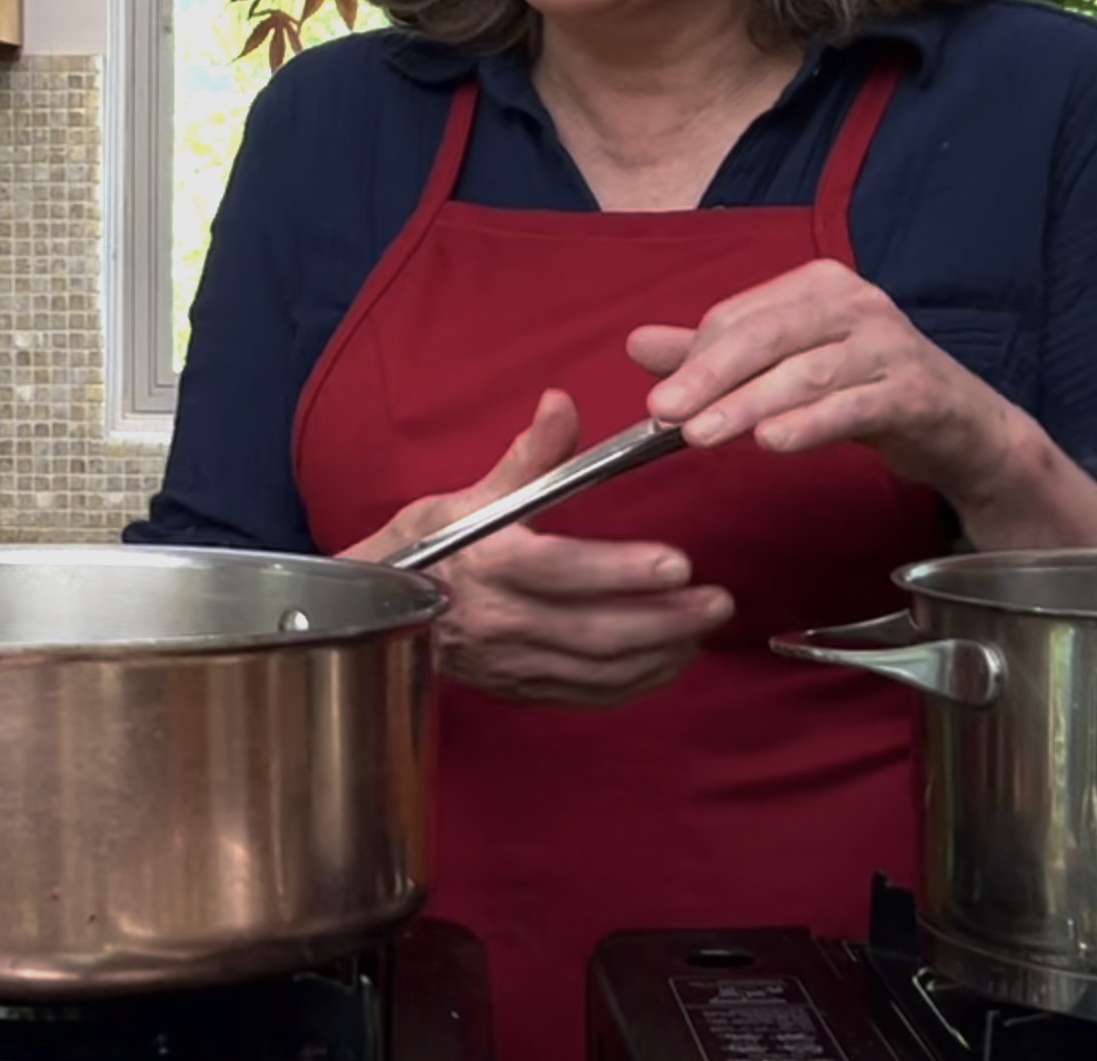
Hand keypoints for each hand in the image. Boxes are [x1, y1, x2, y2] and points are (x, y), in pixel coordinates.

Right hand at [343, 390, 732, 705]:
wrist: (379, 610)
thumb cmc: (428, 546)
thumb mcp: (467, 496)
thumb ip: (528, 457)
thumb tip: (561, 403)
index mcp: (487, 564)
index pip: (561, 571)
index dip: (621, 570)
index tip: (677, 563)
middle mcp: (499, 620)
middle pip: (594, 630)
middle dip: (665, 620)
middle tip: (717, 601)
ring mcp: (511, 662)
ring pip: (598, 669)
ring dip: (661, 653)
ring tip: (704, 628)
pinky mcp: (520, 689)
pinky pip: (588, 695)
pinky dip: (637, 683)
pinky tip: (671, 660)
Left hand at [629, 259, 1023, 506]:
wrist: (961, 428)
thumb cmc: (862, 390)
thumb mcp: (783, 368)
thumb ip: (712, 356)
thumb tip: (637, 344)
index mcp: (818, 287)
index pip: (738, 317)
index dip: (694, 360)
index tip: (658, 403)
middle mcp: (856, 304)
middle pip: (766, 337)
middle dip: (708, 376)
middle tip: (662, 414)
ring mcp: (891, 344)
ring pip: (805, 373)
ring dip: (748, 405)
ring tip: (701, 436)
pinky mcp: (919, 390)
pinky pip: (856, 405)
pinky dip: (811, 422)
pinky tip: (772, 441)